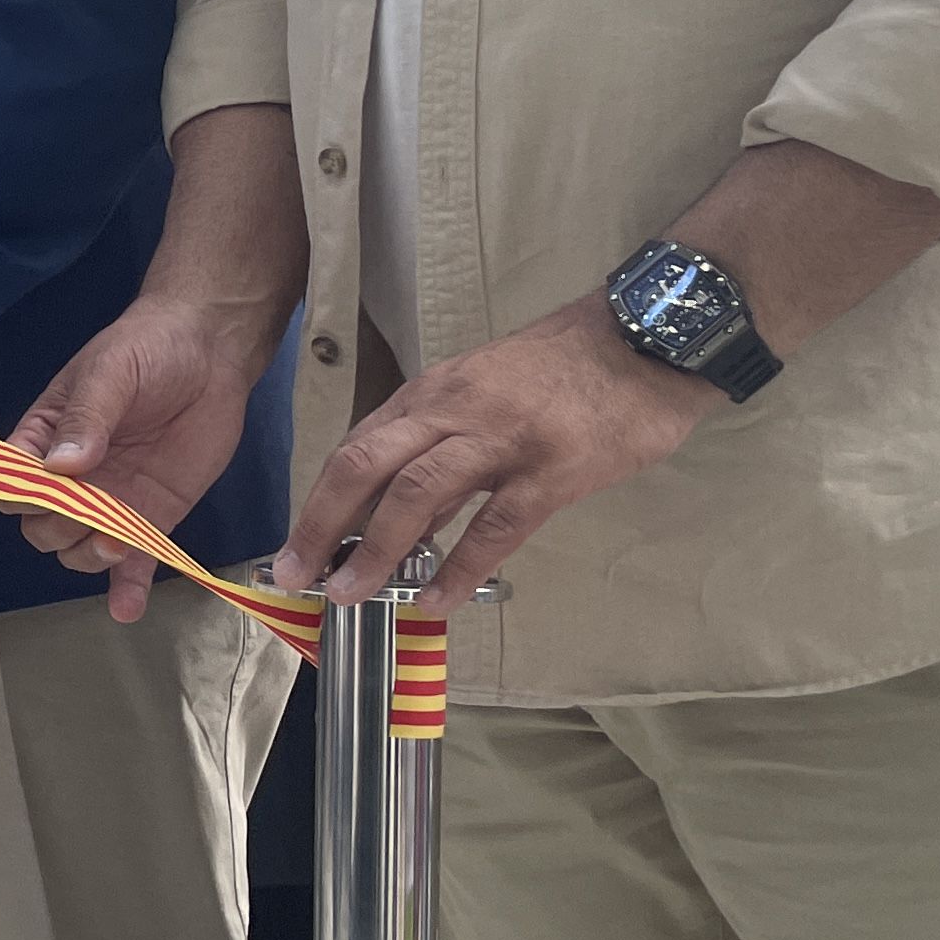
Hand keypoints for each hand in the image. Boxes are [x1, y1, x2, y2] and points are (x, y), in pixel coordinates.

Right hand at [9, 300, 277, 621]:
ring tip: (120, 540)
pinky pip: (131, 566)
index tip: (46, 491)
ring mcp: (110, 503)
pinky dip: (126, 590)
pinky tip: (126, 608)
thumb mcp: (110, 373)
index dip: (21, 497)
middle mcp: (70, 480)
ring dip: (91, 556)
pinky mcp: (151, 520)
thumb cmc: (147, 350)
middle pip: (41, 528)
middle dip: (61, 529)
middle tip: (93, 510)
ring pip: (78, 552)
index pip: (10, 485)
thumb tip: (60, 467)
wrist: (209, 353)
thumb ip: (86, 418)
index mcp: (43, 441)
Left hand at [274, 293, 711, 609]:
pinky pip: (496, 524)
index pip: (357, 446)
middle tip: (293, 573)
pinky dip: (461, 565)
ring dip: (375, 549)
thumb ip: (442, 446)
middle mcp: (452, 410)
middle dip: (320, 522)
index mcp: (431, 393)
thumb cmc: (564, 369)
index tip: (295, 544)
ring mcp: (501, 437)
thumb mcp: (484, 392)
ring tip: (349, 594)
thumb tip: (404, 514)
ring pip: (418, 493)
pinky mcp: (552, 468)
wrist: (646, 339)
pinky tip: (439, 601)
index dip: (319, 499)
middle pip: (365, 464)